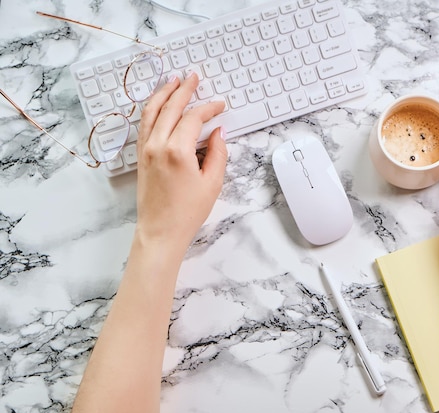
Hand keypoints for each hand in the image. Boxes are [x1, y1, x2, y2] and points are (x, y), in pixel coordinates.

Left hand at [135, 73, 226, 250]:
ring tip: (173, 81)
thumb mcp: (212, 183)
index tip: (219, 106)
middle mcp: (157, 145)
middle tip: (193, 77)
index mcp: (177, 151)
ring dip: (163, 94)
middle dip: (183, 90)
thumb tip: (218, 134)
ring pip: (152, 112)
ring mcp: (145, 150)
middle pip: (171, 107)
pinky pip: (144, 124)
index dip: (208, 109)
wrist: (160, 232)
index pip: (193, 118)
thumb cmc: (186, 212)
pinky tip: (158, 104)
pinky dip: (152, 109)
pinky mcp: (140, 157)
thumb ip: (218, 154)